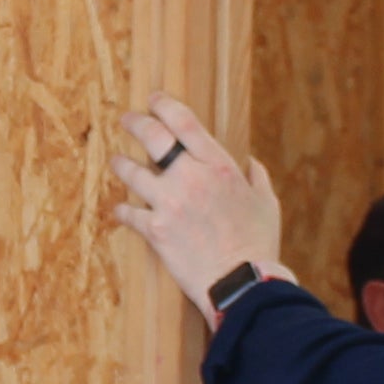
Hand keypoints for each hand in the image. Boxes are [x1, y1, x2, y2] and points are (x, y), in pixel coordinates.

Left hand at [109, 97, 284, 316]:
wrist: (242, 283)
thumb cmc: (258, 243)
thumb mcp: (267, 203)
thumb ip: (257, 178)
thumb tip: (251, 163)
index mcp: (218, 165)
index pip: (184, 122)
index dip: (165, 105)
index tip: (154, 99)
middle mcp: (190, 178)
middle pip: (152, 137)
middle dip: (136, 122)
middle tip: (127, 119)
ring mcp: (169, 203)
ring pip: (131, 171)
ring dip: (121, 164)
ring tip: (117, 161)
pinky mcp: (155, 230)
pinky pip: (128, 213)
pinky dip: (122, 210)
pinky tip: (119, 209)